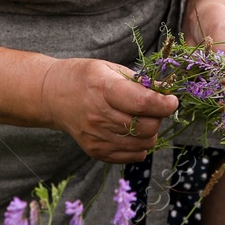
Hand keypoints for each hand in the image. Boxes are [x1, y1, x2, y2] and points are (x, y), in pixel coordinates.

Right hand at [41, 57, 178, 162]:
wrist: (53, 96)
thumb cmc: (84, 77)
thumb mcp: (109, 68)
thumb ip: (137, 82)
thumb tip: (166, 93)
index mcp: (103, 88)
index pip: (142, 103)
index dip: (164, 104)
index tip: (172, 100)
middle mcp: (98, 115)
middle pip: (146, 126)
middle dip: (159, 117)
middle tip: (155, 108)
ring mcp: (96, 137)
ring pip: (143, 143)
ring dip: (151, 132)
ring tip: (142, 118)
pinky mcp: (96, 151)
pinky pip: (133, 156)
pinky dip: (140, 145)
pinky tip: (132, 131)